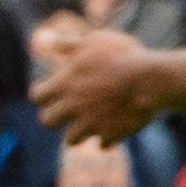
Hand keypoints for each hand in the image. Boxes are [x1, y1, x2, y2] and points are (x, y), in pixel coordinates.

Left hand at [32, 25, 162, 141]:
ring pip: (71, 140)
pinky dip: (107, 138)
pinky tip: (114, 127)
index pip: (37, 97)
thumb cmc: (120, 55)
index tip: (49, 91)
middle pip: (47, 122)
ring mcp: (91, 124)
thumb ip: (66, 44)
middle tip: (66, 110)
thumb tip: (45, 41)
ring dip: (78, 132)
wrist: (149, 79)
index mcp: (64, 84)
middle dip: (54, 117)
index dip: (40, 94)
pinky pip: (103, 145)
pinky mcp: (111, 134)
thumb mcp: (92, 42)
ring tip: (90, 121)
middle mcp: (73, 107)